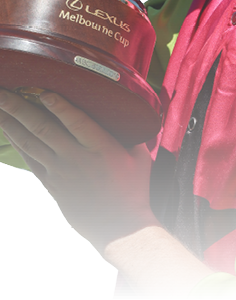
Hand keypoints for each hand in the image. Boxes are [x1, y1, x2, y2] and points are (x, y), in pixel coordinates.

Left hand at [0, 89, 157, 255]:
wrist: (118, 228)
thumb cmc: (133, 189)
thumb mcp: (139, 156)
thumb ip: (130, 133)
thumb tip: (128, 112)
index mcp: (100, 147)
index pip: (76, 122)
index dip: (59, 106)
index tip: (43, 91)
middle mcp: (75, 157)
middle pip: (43, 128)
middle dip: (20, 108)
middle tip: (3, 91)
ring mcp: (60, 171)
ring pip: (30, 142)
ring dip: (11, 122)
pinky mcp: (51, 183)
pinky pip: (30, 158)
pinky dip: (17, 141)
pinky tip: (8, 128)